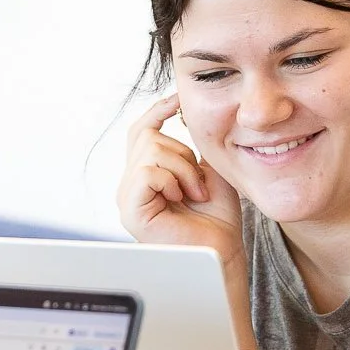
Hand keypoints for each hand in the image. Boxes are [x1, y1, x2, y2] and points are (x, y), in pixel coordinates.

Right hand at [117, 94, 241, 262]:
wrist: (222, 250)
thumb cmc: (217, 216)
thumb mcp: (206, 169)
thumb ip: (190, 145)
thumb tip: (183, 108)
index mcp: (145, 175)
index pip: (140, 131)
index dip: (157, 111)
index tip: (179, 99)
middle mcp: (131, 185)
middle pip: (148, 136)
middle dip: (182, 153)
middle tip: (199, 183)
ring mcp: (128, 198)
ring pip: (150, 150)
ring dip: (183, 169)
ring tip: (195, 193)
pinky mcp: (131, 211)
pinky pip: (147, 172)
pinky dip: (172, 180)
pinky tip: (182, 199)